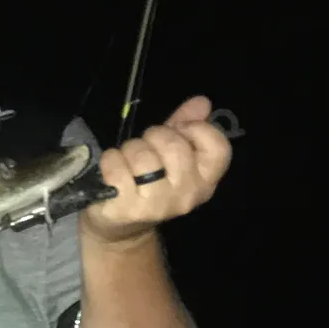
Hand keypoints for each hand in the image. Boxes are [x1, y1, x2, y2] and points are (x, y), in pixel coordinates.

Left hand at [81, 94, 233, 246]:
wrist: (119, 225)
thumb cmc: (146, 183)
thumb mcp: (168, 154)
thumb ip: (184, 126)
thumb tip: (202, 102)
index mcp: (205, 181)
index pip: (218, 147)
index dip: (196, 129)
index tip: (178, 130)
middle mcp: (187, 195)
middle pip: (175, 146)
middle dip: (154, 136)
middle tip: (145, 146)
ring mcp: (157, 205)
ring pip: (143, 157)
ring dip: (129, 149)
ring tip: (127, 160)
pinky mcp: (127, 208)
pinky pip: (117, 167)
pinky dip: (110, 160)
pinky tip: (112, 169)